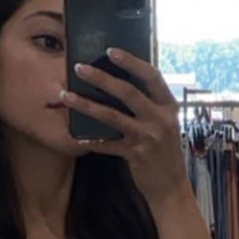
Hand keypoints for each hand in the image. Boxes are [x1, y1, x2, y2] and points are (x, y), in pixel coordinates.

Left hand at [59, 49, 191, 208]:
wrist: (171, 187)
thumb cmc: (165, 153)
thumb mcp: (165, 124)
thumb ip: (150, 105)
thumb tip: (122, 85)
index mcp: (168, 106)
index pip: (152, 76)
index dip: (132, 62)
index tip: (111, 51)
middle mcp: (160, 119)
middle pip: (128, 92)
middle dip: (101, 78)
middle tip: (80, 68)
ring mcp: (148, 137)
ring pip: (112, 116)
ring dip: (87, 105)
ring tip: (67, 96)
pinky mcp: (136, 155)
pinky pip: (108, 144)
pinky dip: (93, 140)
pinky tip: (77, 136)